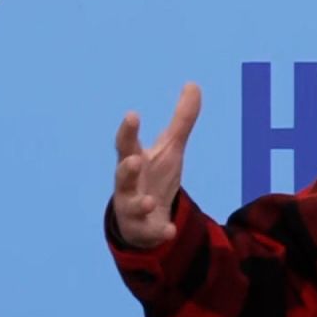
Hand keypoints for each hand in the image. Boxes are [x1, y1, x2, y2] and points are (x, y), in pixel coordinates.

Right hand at [111, 83, 201, 248]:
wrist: (143, 217)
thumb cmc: (153, 175)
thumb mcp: (171, 147)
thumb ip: (182, 119)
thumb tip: (194, 84)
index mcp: (134, 161)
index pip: (126, 143)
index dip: (128, 130)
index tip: (133, 114)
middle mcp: (129, 184)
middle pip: (122, 175)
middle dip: (125, 169)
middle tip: (133, 160)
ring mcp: (134, 208)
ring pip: (132, 206)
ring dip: (140, 203)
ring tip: (150, 201)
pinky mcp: (145, 229)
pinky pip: (152, 232)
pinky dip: (160, 231)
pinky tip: (170, 231)